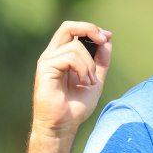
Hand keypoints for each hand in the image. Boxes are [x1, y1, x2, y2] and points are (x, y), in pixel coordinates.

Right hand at [32, 21, 111, 137]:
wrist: (65, 124)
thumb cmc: (77, 105)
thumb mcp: (96, 79)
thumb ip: (101, 61)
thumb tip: (107, 40)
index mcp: (64, 56)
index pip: (74, 30)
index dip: (91, 29)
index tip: (107, 37)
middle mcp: (54, 55)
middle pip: (68, 27)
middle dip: (90, 29)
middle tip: (103, 40)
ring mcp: (47, 61)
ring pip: (75, 46)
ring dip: (90, 64)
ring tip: (90, 82)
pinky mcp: (44, 68)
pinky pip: (69, 57)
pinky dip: (83, 69)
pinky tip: (84, 82)